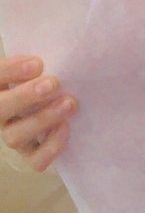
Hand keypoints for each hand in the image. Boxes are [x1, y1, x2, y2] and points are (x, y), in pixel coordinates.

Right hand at [0, 55, 76, 170]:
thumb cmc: (44, 73)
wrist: (53, 97)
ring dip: (42, 119)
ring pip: (15, 136)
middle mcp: (0, 112)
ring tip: (69, 103)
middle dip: (25, 96)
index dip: (11, 70)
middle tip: (53, 83)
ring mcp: (13, 133)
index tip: (38, 63)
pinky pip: (35, 160)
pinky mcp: (30, 153)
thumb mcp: (37, 63)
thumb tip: (50, 53)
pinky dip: (50, 147)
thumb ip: (35, 60)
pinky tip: (65, 127)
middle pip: (0, 109)